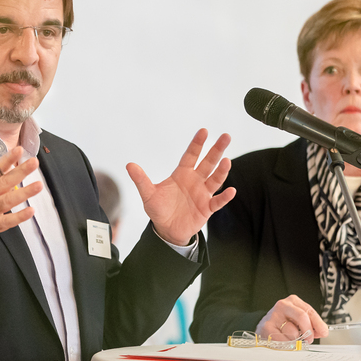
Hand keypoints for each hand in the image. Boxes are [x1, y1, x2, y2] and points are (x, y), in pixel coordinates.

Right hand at [0, 146, 42, 255]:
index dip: (6, 159)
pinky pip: (6, 221)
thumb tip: (14, 173)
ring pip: (6, 200)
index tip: (18, 149)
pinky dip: (19, 216)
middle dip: (19, 171)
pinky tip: (30, 211)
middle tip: (33, 162)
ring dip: (23, 192)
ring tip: (38, 185)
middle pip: (3, 182)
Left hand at [126, 129, 234, 245]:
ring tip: (226, 161)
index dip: (197, 144)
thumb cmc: (159, 209)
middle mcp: (195, 181)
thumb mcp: (148, 194)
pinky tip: (231, 191)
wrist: (167, 230)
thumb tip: (129, 165)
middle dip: (216, 150)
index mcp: (181, 174)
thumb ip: (141, 180)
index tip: (204, 131)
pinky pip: (217, 201)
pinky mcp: (207, 208)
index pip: (191, 155)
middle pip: (208, 163)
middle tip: (226, 136)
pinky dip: (225, 197)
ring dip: (221, 171)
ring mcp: (202, 194)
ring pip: (215, 179)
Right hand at [257, 295, 328, 340]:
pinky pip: (283, 340)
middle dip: (308, 331)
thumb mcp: (298, 320)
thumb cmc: (284, 323)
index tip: (323, 332)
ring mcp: (274, 315)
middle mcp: (283, 305)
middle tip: (309, 340)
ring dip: (295, 339)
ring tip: (290, 338)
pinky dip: (286, 344)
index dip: (318, 323)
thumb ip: (312, 324)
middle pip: (302, 317)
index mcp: (293, 301)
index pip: (309, 311)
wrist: (264, 327)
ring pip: (293, 332)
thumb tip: (322, 332)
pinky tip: (283, 341)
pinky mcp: (266, 327)